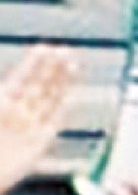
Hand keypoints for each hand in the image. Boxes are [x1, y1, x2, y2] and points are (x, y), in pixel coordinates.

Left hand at [0, 43, 75, 194]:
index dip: (33, 64)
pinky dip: (61, 111)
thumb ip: (2, 100)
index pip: (21, 79)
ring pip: (48, 101)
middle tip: (65, 51)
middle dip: (52, 68)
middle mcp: (16, 114)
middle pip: (38, 86)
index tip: (45, 48)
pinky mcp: (38, 146)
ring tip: (73, 65)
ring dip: (61, 83)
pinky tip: (69, 99)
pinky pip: (53, 124)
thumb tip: (18, 92)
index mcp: (0, 104)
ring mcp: (28, 129)